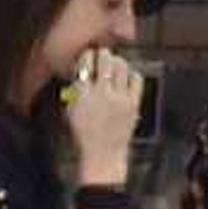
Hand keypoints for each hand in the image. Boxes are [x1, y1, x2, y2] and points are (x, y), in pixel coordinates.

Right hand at [65, 49, 144, 184]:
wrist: (103, 154)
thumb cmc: (84, 134)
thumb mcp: (71, 111)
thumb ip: (75, 90)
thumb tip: (81, 70)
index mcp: (82, 94)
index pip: (85, 63)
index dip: (87, 55)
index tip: (89, 55)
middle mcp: (101, 92)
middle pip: (105, 59)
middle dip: (103, 54)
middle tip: (103, 54)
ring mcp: (119, 97)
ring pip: (121, 66)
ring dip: (117, 62)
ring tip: (115, 64)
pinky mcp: (133, 103)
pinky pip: (136, 79)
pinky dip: (132, 74)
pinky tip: (127, 78)